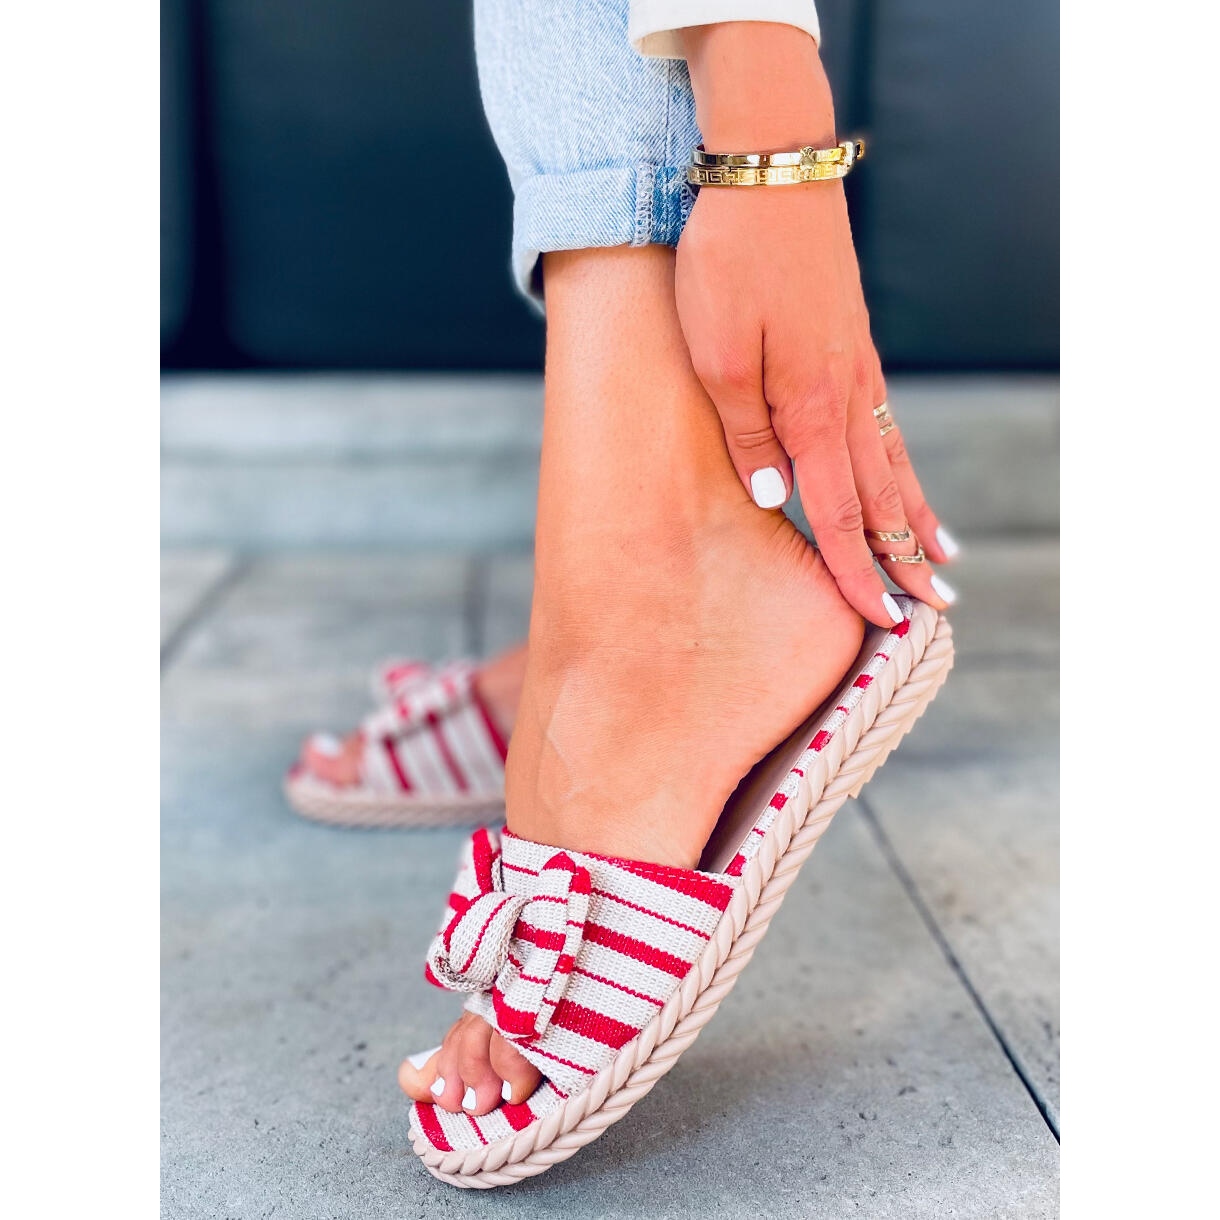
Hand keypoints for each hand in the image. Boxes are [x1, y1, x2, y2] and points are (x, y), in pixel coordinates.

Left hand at [676, 24, 956, 625]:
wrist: (771, 168)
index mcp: (810, 408)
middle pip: (881, 495)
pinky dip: (902, 463)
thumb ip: (748, 432)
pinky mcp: (850, 344)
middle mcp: (845, 396)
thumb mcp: (717, 354)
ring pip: (891, 460)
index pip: (840, 513)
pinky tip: (904, 474)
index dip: (858, 572)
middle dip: (902, 557)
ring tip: (939, 556)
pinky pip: (883, 423)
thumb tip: (781, 501)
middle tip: (930, 606)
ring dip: (914, 515)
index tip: (880, 619)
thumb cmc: (729, 261)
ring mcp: (855, 368)